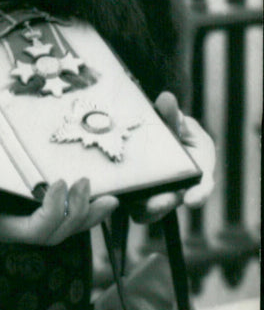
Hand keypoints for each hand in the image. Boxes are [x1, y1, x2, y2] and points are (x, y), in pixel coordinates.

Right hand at [0, 177, 117, 245]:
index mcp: (0, 228)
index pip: (37, 231)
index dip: (53, 212)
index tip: (59, 182)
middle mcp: (17, 230)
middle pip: (57, 234)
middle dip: (77, 212)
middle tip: (84, 183)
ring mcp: (26, 222)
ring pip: (66, 230)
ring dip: (89, 215)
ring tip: (107, 198)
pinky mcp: (33, 212)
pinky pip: (66, 219)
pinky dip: (87, 212)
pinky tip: (105, 201)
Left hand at [130, 91, 215, 223]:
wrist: (153, 136)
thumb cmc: (172, 129)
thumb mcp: (175, 120)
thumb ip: (171, 114)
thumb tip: (166, 99)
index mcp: (196, 170)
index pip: (202, 187)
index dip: (199, 194)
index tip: (192, 199)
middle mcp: (176, 188)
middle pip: (170, 202)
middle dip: (162, 204)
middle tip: (153, 202)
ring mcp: (154, 194)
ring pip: (147, 210)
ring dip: (138, 206)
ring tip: (127, 198)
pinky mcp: (133, 195)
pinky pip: (127, 204)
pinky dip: (119, 199)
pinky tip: (107, 191)